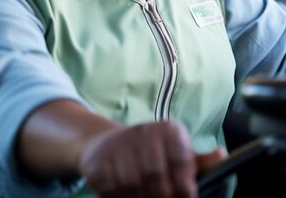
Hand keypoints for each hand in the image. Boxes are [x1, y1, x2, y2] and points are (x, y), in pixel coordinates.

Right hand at [78, 120, 222, 197]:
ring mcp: (117, 146)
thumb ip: (199, 161)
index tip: (186, 197)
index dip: (185, 186)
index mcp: (168, 130)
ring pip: (134, 187)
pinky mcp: (98, 162)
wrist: (106, 145)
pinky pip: (113, 192)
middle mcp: (142, 131)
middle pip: (156, 177)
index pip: (181, 160)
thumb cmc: (150, 152)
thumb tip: (222, 156)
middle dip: (163, 197)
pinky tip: (127, 196)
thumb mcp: (176, 151)